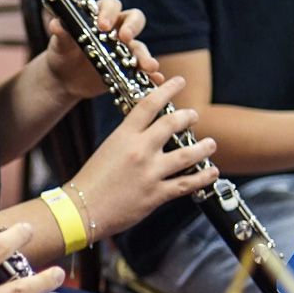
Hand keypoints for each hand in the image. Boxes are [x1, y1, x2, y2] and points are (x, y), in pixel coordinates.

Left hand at [43, 0, 163, 101]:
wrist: (64, 78)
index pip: (111, 5)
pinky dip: (150, 74)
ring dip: (145, 55)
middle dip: (132, 27)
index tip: (102, 25)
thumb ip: (61, 34)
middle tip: (125, 38)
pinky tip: (155, 79)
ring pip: (140, 47)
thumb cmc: (62, 53)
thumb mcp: (58, 44)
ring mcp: (124, 49)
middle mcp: (117, 29)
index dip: (109, 12)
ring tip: (148, 66)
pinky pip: (142, 69)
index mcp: (100, 16)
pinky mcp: (128, 67)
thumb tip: (56, 25)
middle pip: (134, 19)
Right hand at [74, 76, 217, 237]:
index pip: (149, 104)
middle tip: (194, 115)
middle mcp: (140, 150)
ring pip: (187, 153)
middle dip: (188, 116)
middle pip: (173, 123)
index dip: (168, 89)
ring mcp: (150, 172)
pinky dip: (203, 176)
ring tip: (210, 144)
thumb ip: (128, 139)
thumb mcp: (107, 150)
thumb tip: (147, 133)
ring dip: (203, 147)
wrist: (81, 210)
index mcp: (124, 136)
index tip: (179, 82)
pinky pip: (186, 183)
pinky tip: (211, 171)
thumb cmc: (90, 181)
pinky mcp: (156, 194)